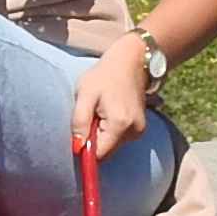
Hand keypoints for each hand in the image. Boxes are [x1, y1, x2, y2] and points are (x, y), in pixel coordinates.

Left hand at [72, 41, 151, 158]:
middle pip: (106, 152)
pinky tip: (107, 113)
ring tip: (99, 111)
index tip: (79, 133)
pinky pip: (118, 139)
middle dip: (92, 140)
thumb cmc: (105, 75)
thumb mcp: (85, 94)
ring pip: (111, 146)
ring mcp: (139, 131)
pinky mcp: (139, 128)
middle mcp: (134, 131)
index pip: (99, 154)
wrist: (132, 61)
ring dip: (100, 135)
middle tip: (90, 116)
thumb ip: (79, 121)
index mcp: (120, 124)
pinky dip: (108, 131)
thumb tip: (77, 147)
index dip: (84, 149)